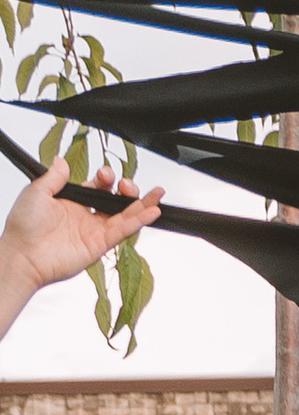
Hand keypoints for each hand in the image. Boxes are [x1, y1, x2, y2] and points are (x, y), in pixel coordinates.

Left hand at [1, 158, 161, 294]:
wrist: (24, 253)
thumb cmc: (24, 225)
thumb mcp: (37, 191)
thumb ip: (54, 177)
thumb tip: (62, 161)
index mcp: (72, 200)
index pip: (96, 186)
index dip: (105, 178)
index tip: (106, 174)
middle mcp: (86, 215)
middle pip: (115, 200)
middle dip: (126, 190)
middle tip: (128, 184)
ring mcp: (95, 230)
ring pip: (125, 215)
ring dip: (142, 205)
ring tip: (157, 195)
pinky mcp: (101, 244)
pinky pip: (123, 230)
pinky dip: (139, 221)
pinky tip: (152, 212)